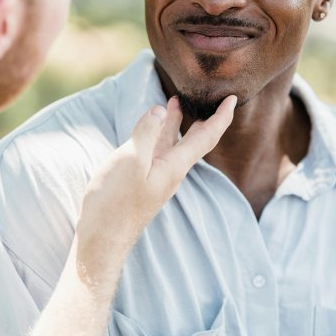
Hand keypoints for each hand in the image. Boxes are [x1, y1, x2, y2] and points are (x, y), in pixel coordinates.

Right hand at [74, 95, 235, 288]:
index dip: (222, 117)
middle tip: (211, 97)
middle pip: (194, 140)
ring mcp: (155, 177)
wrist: (102, 238)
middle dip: (203, 117)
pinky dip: (159, 134)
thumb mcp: (130, 161)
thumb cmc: (115, 202)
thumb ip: (146, 133)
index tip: (233, 99)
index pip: (206, 136)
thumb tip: (159, 110)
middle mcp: (170, 171)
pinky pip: (157, 151)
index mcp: (174, 166)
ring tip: (174, 102)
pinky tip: (150, 130)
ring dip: (176, 123)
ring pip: (173, 144)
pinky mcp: (141, 182)